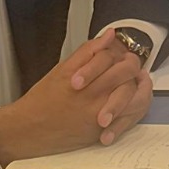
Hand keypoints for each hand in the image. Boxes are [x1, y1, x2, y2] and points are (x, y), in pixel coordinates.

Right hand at [0, 30, 148, 162]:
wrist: (29, 130)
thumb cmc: (43, 101)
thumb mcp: (62, 69)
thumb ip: (88, 51)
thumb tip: (109, 35)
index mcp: (85, 79)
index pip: (113, 57)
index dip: (118, 51)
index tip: (118, 52)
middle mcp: (95, 98)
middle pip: (127, 75)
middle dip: (132, 67)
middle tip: (129, 65)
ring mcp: (101, 116)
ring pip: (135, 98)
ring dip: (140, 89)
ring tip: (136, 82)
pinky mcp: (102, 132)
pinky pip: (129, 120)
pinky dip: (135, 110)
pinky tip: (132, 102)